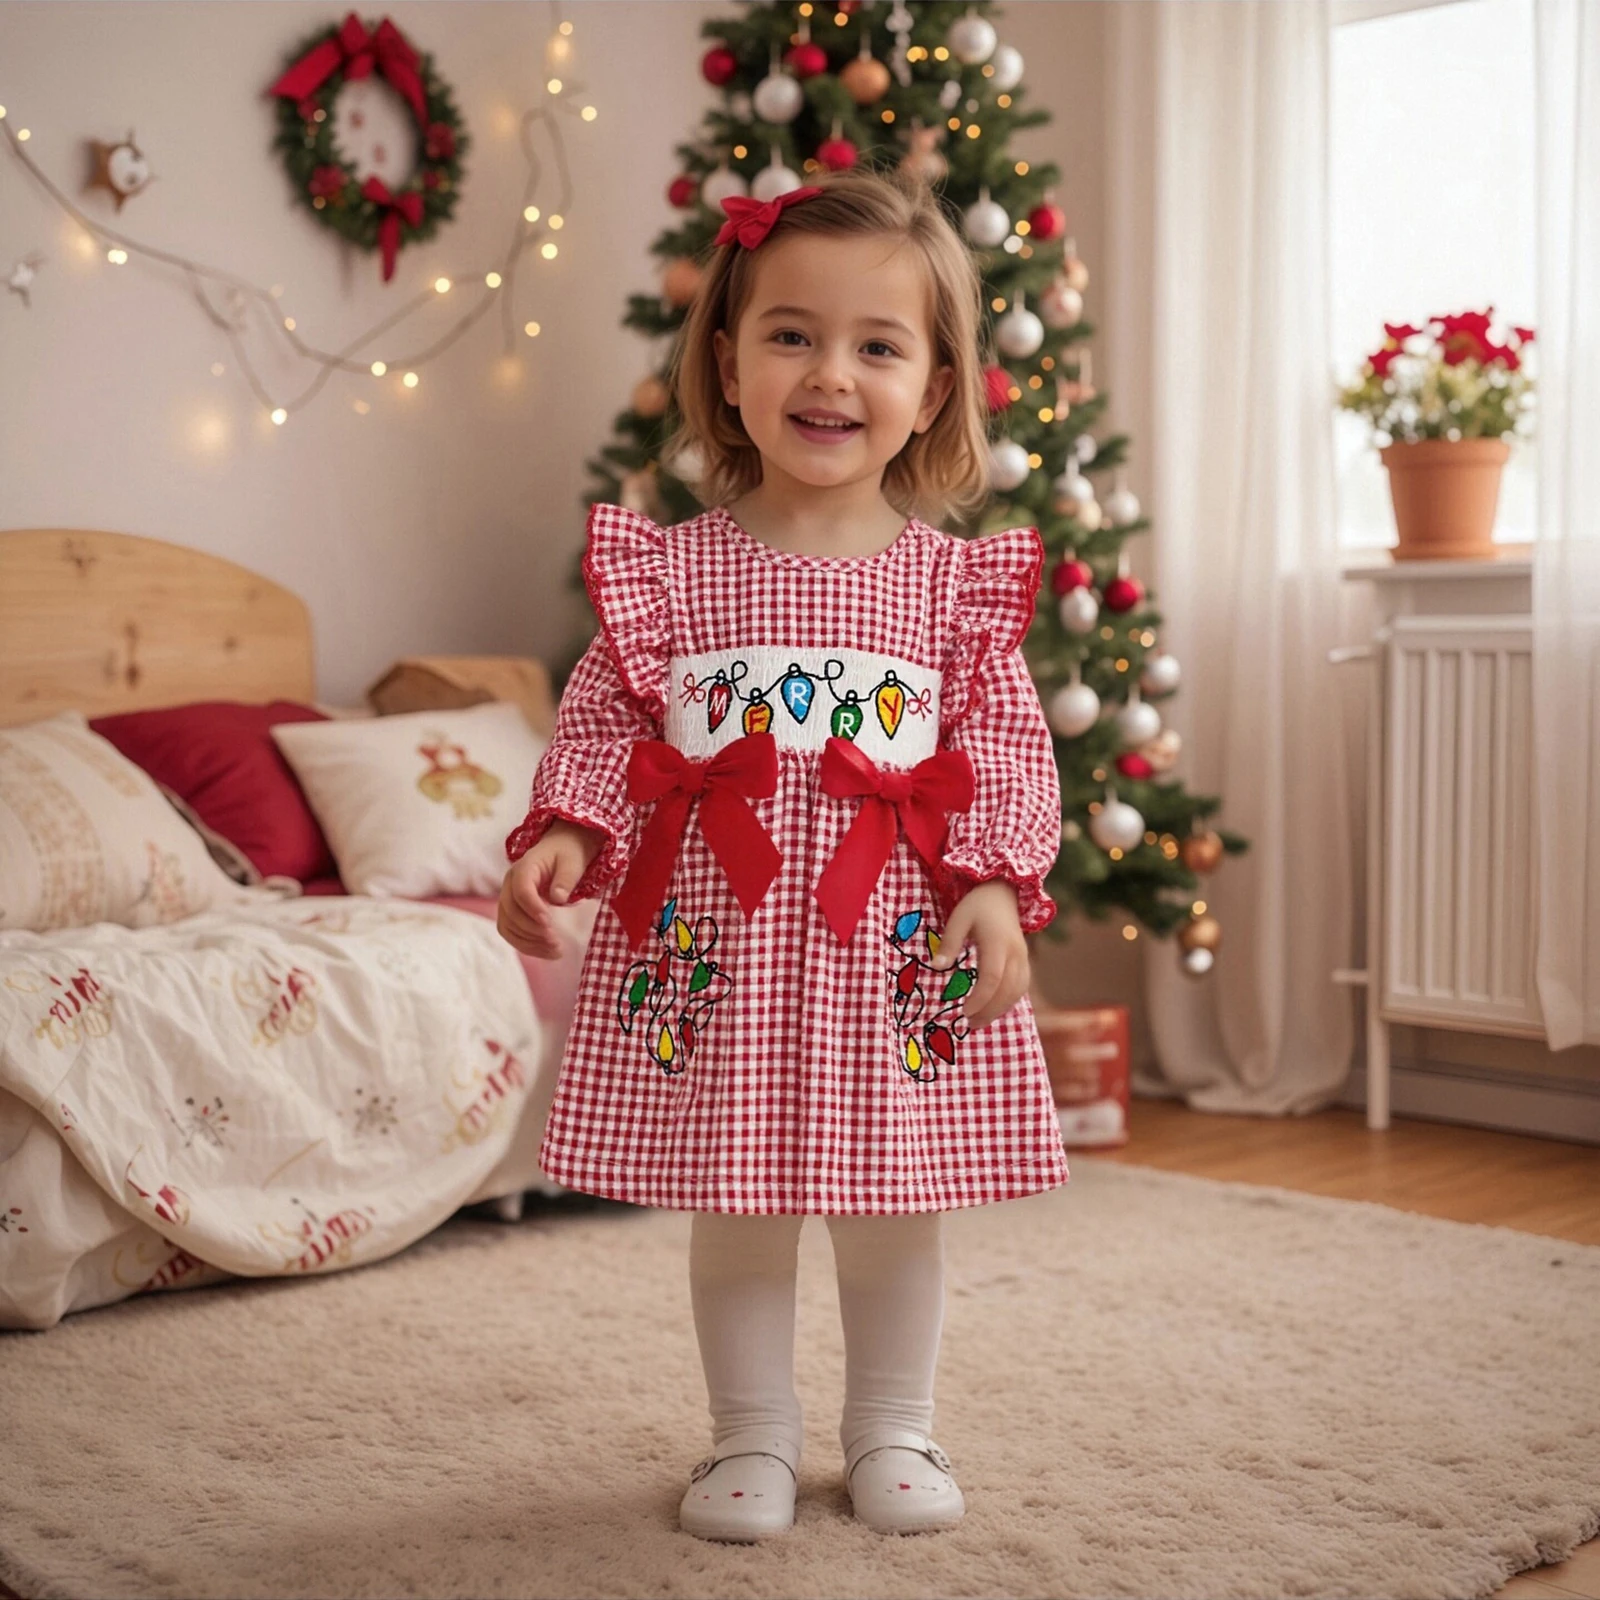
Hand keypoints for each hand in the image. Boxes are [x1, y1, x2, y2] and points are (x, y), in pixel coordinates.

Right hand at [497, 820, 604, 959]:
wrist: (561, 850)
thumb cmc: (568, 854)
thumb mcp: (573, 862)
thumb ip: (566, 879)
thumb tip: (558, 898)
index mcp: (524, 867)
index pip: (521, 891)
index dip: (533, 909)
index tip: (549, 924)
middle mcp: (510, 883)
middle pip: (510, 911)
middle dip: (532, 930)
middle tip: (556, 942)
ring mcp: (508, 898)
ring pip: (507, 925)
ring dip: (528, 942)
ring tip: (556, 951)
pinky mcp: (512, 911)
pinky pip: (512, 932)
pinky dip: (526, 945)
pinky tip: (547, 952)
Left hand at [931, 880, 1028, 1028]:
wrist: (1003, 892)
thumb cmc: (977, 906)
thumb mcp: (958, 918)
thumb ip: (949, 943)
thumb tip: (937, 967)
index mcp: (998, 943)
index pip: (992, 978)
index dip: (980, 999)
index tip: (964, 1012)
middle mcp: (1016, 953)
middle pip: (1008, 990)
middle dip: (989, 1011)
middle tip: (969, 1024)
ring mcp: (1023, 957)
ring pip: (1018, 991)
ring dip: (1000, 1009)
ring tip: (979, 1021)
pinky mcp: (1024, 961)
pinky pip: (1021, 986)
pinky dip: (1008, 1001)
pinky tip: (992, 1009)